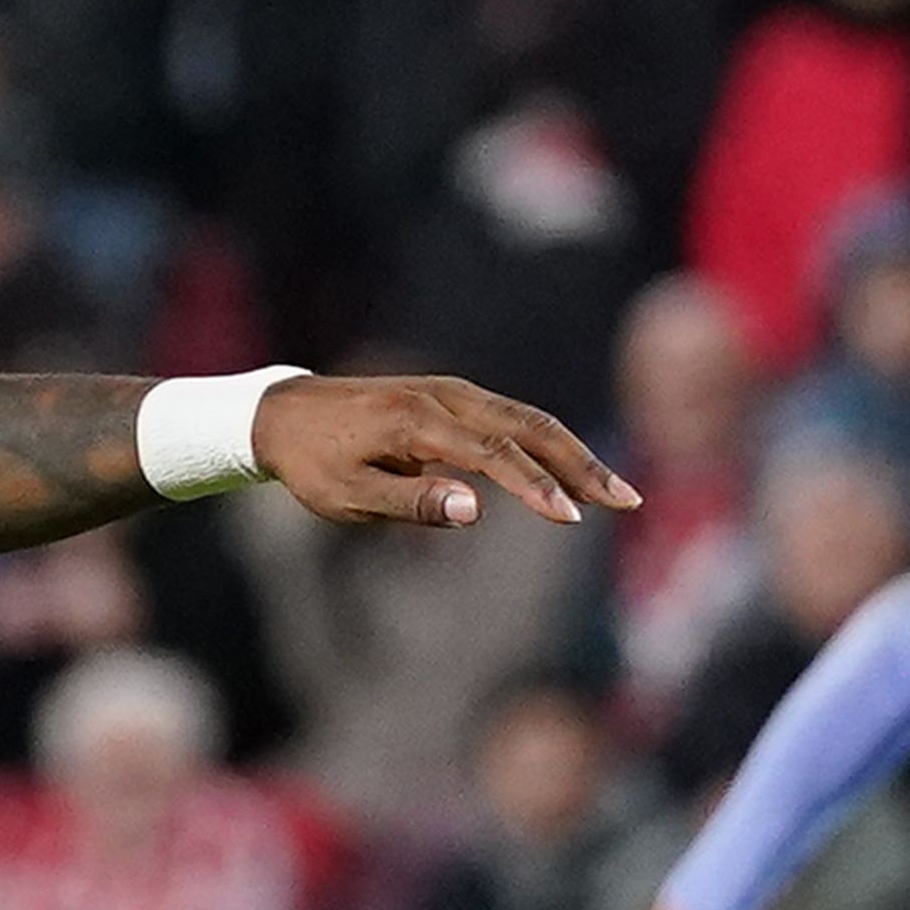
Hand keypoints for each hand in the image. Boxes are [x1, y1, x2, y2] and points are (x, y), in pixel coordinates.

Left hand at [257, 374, 637, 528]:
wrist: (282, 414)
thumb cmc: (312, 464)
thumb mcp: (348, 497)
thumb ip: (411, 503)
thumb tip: (474, 509)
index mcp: (418, 423)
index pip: (495, 454)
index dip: (536, 487)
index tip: (570, 518)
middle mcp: (444, 397)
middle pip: (531, 425)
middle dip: (581, 464)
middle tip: (627, 500)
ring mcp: (451, 392)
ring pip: (528, 417)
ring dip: (573, 452)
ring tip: (611, 490)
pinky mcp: (451, 396)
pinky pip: (510, 417)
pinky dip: (547, 441)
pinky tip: (569, 470)